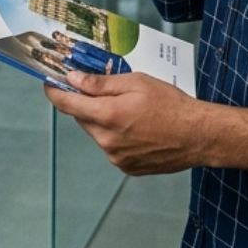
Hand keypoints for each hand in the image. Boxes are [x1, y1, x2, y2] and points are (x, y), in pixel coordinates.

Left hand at [44, 70, 206, 174]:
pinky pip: (112, 147)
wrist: (198, 136)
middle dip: (88, 104)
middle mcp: (106, 140)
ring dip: (104, 121)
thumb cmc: (171, 105)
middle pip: (82, 118)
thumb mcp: (136, 83)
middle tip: (107, 92)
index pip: (67, 104)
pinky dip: (117, 136)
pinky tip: (138, 129)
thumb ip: (101, 84)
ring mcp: (116, 157)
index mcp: (107, 116)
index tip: (49, 83)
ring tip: (132, 112)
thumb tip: (73, 80)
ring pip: (98, 133)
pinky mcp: (126, 167)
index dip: (54, 92)